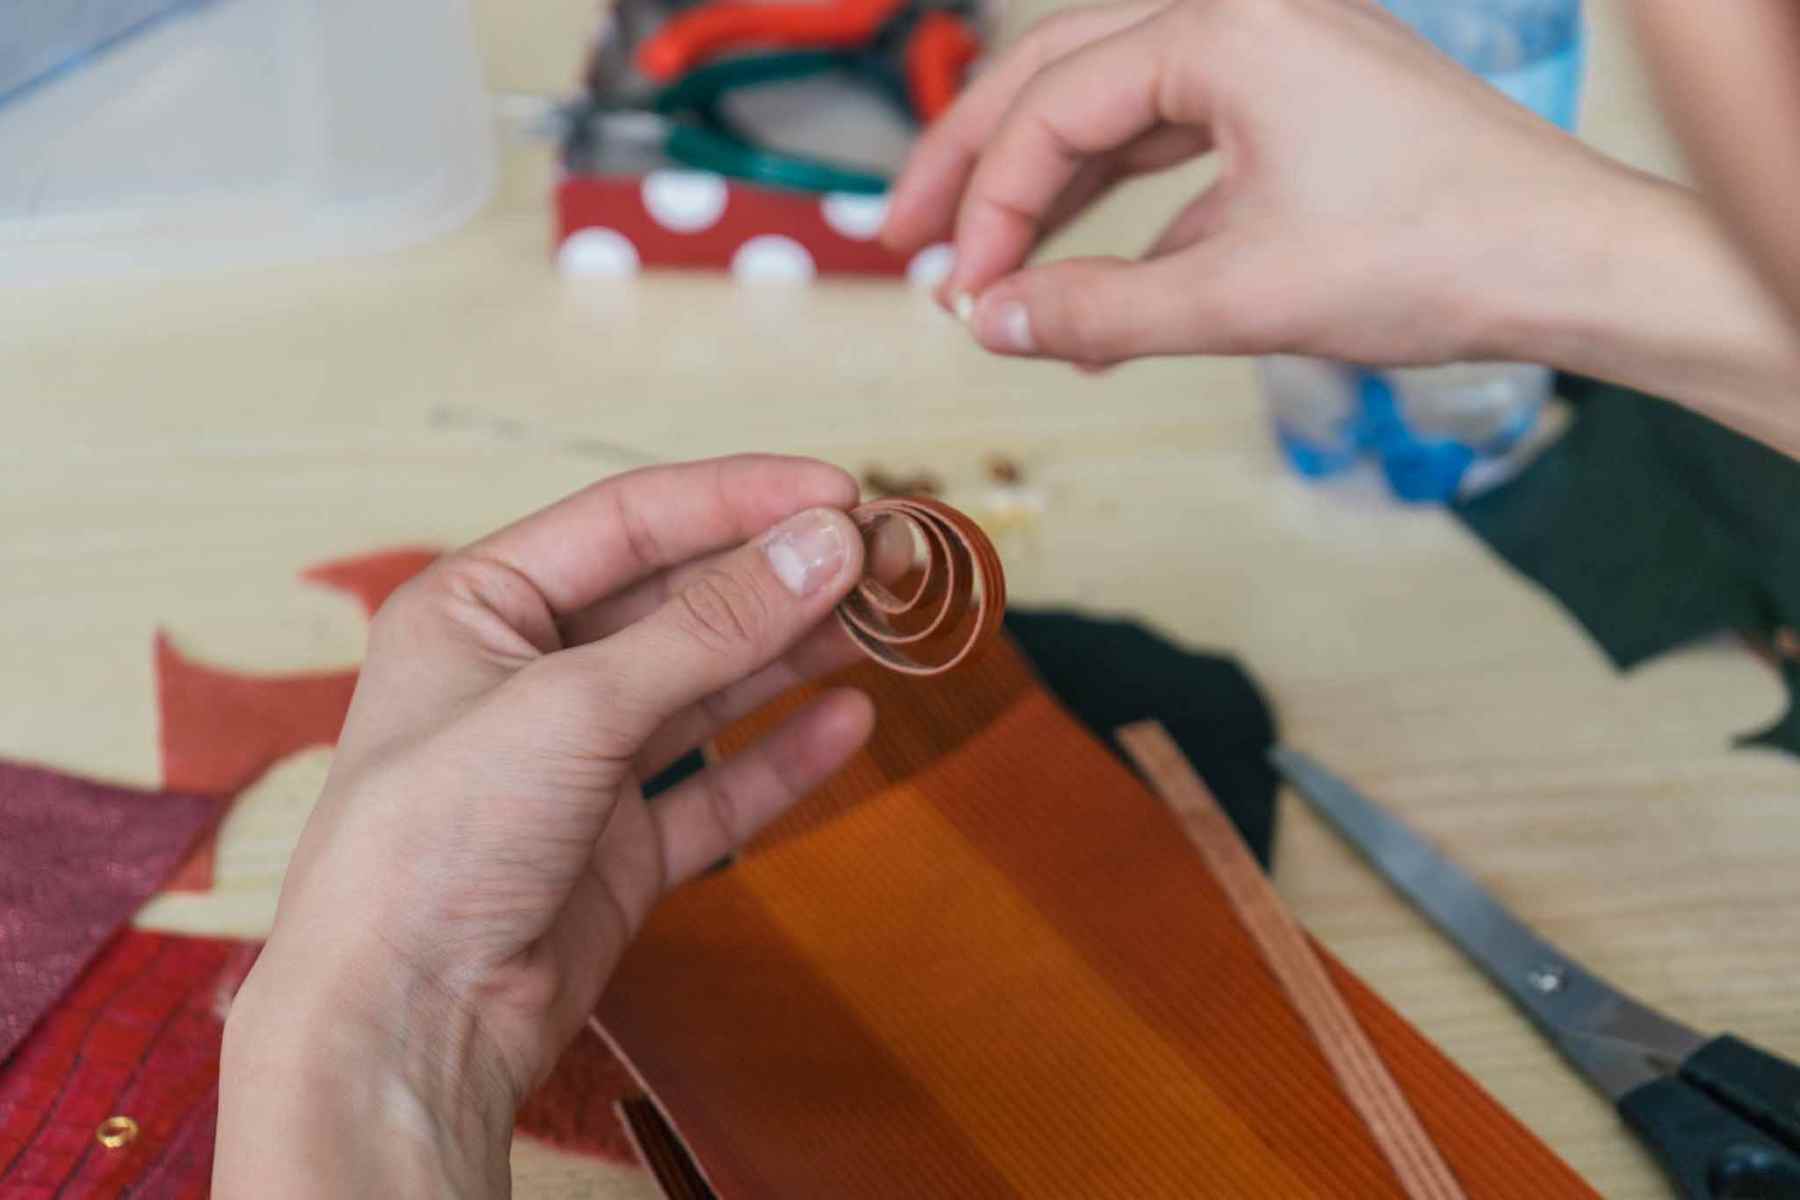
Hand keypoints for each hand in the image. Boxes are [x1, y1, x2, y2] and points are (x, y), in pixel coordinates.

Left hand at [215, 457, 872, 1196]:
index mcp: (478, 605)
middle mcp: (526, 674)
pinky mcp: (616, 846)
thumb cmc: (435, 843)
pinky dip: (780, 755)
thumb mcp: (575, 705)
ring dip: (790, 656)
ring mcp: (575, 763)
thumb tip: (827, 545)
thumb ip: (711, 626)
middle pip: (676, 601)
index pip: (630, 520)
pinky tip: (848, 721)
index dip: (739, 499)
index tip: (841, 493)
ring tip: (885, 624)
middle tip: (882, 559)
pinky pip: (715, 785)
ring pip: (705, 689)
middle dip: (777, 579)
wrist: (402, 1028)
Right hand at [881, 0, 1644, 369]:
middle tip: (907, 236)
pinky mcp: (1299, 102)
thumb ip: (1097, 313)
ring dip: (1046, 184)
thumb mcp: (1241, 297)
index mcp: (1227, 27)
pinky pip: (1178, 140)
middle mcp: (1245, 15)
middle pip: (1062, 74)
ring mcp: (1276, 54)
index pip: (1056, 108)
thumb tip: (987, 325)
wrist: (1575, 265)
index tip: (958, 293)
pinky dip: (1123, 207)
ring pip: (1117, 105)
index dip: (990, 206)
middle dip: (981, 162)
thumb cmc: (1437, 256)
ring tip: (981, 259)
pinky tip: (1087, 277)